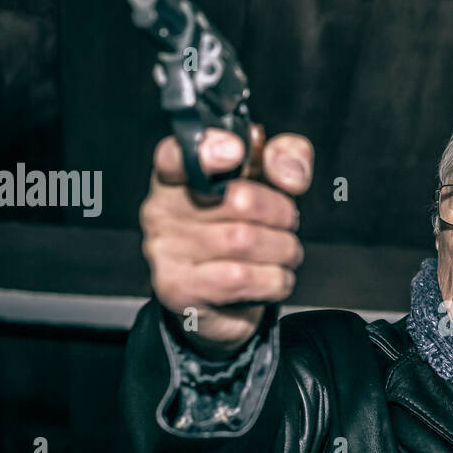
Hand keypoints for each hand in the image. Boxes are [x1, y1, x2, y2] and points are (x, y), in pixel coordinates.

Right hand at [140, 128, 312, 357]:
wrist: (222, 303)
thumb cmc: (241, 234)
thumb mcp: (264, 187)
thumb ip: (280, 161)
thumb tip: (289, 173)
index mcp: (178, 177)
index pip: (177, 155)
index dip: (208, 149)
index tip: (236, 151)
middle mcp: (162, 210)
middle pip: (239, 199)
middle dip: (281, 212)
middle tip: (287, 223)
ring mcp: (165, 251)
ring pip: (246, 240)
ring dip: (284, 249)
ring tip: (283, 253)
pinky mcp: (178, 288)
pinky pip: (244, 277)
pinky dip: (275, 279)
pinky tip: (272, 278)